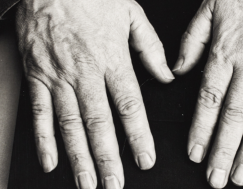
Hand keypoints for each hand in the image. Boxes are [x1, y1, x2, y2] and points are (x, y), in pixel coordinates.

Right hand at [16, 0, 173, 187]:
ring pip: (71, 124)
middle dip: (108, 157)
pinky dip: (44, 139)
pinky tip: (52, 160)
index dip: (138, 136)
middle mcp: (85, 73)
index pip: (129, 106)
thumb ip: (151, 48)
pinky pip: (40, 112)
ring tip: (87, 181)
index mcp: (111, 59)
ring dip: (79, 156)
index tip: (145, 158)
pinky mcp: (37, 76)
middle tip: (114, 183)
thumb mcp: (131, 15)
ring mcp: (58, 77)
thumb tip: (168, 74)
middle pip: (99, 123)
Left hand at [174, 0, 242, 187]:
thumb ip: (192, 41)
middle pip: (234, 116)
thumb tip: (177, 69)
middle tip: (217, 177)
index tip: (196, 153)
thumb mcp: (210, 8)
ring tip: (241, 174)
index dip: (201, 130)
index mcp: (226, 53)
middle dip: (224, 150)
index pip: (209, 100)